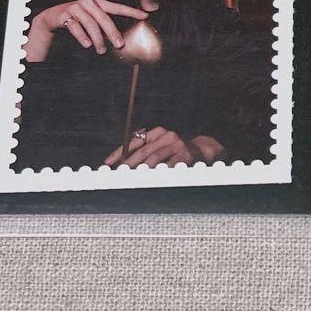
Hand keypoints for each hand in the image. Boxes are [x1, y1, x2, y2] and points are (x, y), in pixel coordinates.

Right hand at [25, 0, 147, 61]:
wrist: (52, 17)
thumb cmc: (78, 19)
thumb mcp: (92, 19)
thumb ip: (104, 25)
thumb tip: (120, 40)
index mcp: (98, 3)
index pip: (117, 7)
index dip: (131, 11)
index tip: (145, 16)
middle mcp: (88, 3)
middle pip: (104, 19)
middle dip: (113, 32)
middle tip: (120, 45)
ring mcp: (76, 7)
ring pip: (91, 24)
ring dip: (98, 39)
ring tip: (101, 51)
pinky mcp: (65, 14)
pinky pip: (76, 27)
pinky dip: (83, 37)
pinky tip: (88, 45)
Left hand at [103, 128, 225, 167]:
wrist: (202, 150)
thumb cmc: (176, 150)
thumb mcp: (161, 145)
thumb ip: (145, 151)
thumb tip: (122, 165)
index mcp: (157, 132)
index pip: (134, 140)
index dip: (119, 152)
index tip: (108, 163)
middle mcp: (166, 135)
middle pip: (142, 151)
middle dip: (128, 164)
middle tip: (118, 174)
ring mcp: (176, 144)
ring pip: (154, 159)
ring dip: (141, 170)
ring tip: (131, 178)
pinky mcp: (185, 154)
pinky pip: (169, 165)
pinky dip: (159, 173)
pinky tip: (151, 178)